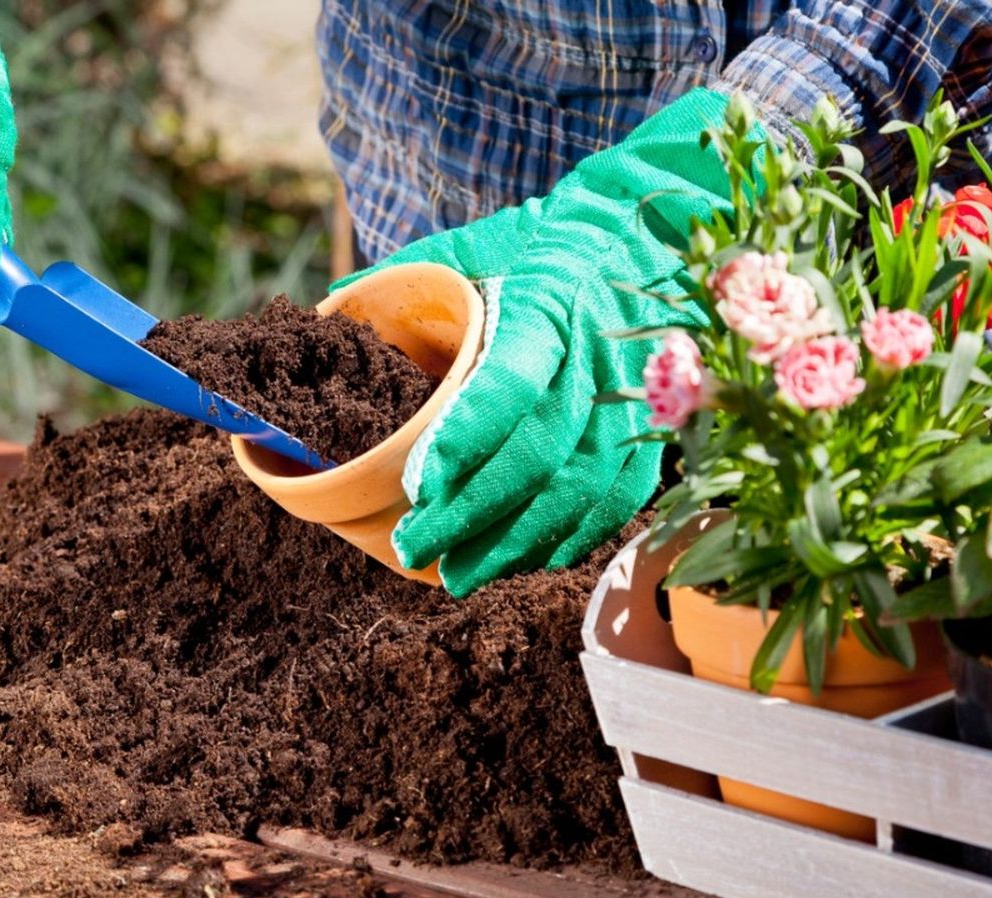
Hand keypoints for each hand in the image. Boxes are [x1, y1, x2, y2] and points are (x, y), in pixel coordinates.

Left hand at [334, 88, 736, 594]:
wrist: (651, 230)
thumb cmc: (551, 239)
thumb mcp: (483, 240)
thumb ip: (416, 274)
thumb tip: (336, 300)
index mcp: (546, 305)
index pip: (508, 383)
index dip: (466, 441)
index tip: (420, 486)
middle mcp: (594, 356)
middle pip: (539, 453)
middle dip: (473, 514)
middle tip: (417, 548)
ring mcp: (632, 396)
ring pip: (581, 487)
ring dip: (518, 542)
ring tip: (462, 573)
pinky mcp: (654, 424)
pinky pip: (621, 495)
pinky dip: (575, 535)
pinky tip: (531, 559)